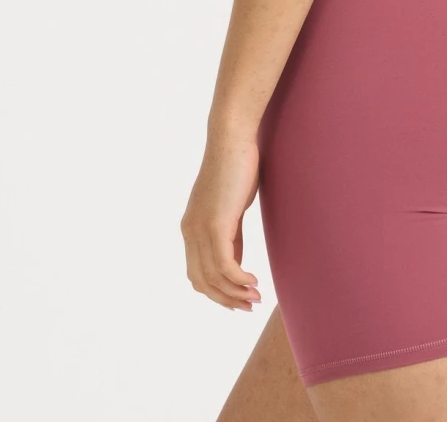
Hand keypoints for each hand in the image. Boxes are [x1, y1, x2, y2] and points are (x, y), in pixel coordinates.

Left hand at [181, 133, 263, 310]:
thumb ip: (230, 234)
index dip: (216, 292)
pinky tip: (254, 282)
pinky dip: (239, 279)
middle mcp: (190, 232)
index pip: (197, 274)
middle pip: (202, 282)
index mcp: (191, 228)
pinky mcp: (215, 225)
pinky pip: (224, 264)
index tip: (238, 300)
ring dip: (236, 293)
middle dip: (226, 299)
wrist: (232, 140)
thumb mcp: (231, 207)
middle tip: (249, 305)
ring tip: (256, 298)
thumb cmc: (236, 167)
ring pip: (214, 277)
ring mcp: (200, 229)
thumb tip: (236, 260)